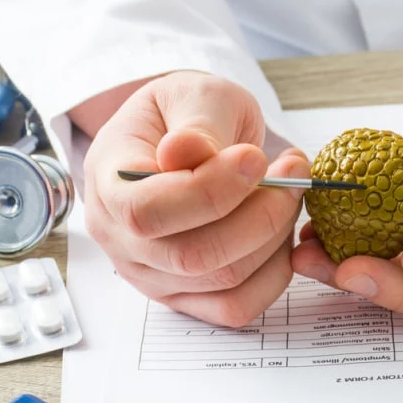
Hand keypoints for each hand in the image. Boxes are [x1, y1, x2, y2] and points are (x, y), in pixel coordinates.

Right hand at [79, 71, 310, 326]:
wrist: (183, 136)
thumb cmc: (184, 114)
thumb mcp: (192, 95)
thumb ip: (195, 123)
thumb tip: (187, 152)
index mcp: (108, 183)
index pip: (148, 210)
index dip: (211, 191)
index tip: (257, 157)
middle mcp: (119, 240)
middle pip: (192, 256)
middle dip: (260, 215)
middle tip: (294, 172)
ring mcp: (151, 275)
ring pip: (223, 281)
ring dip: (274, 237)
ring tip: (290, 192)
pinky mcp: (186, 296)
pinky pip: (236, 307)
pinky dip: (274, 274)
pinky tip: (282, 232)